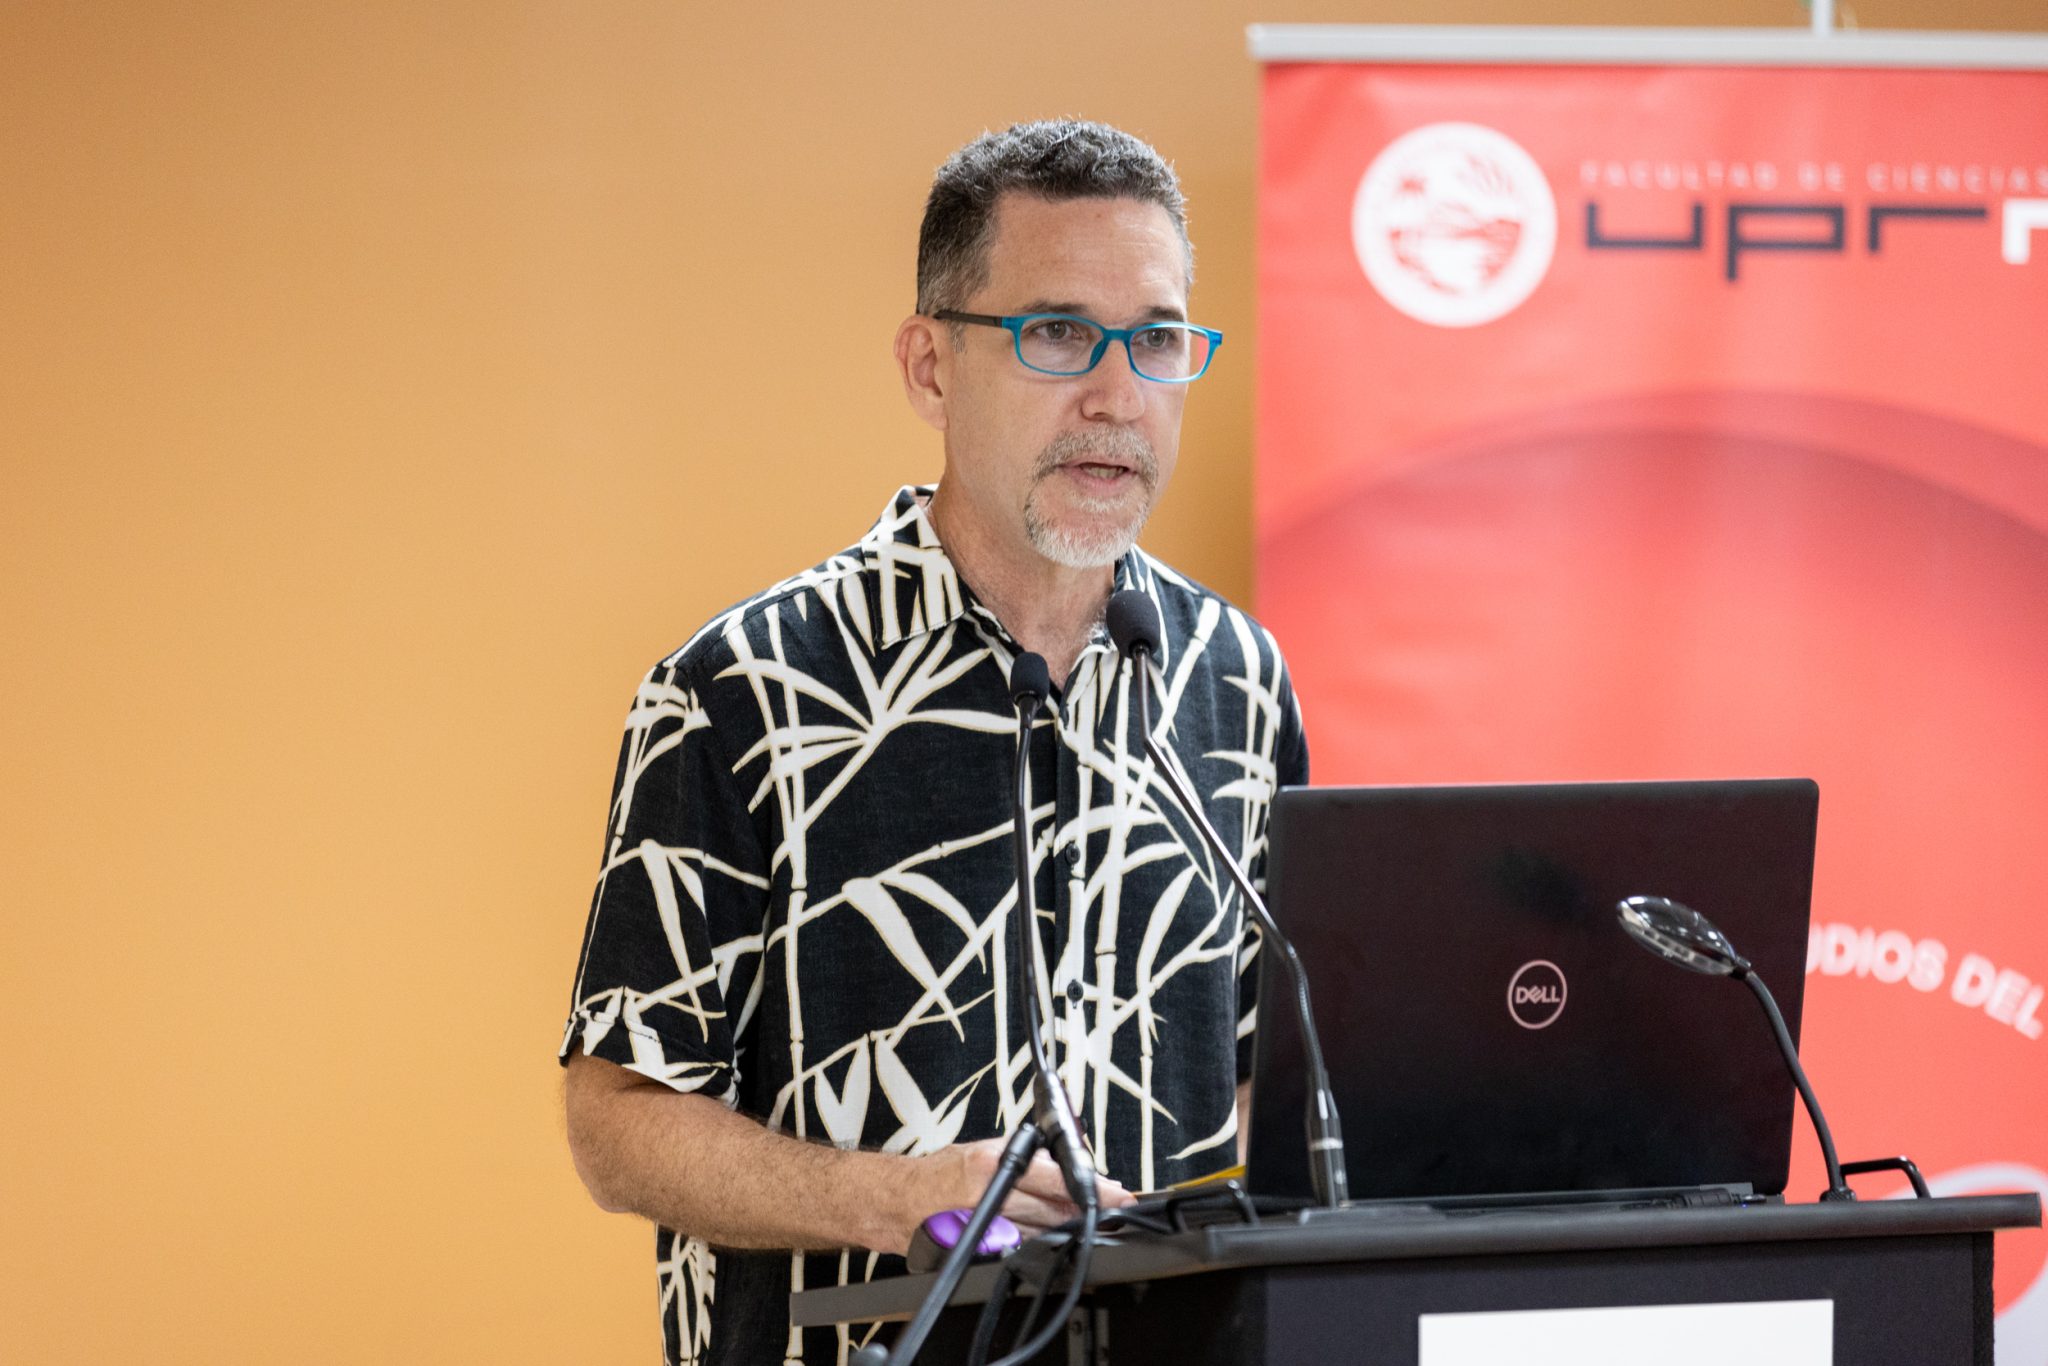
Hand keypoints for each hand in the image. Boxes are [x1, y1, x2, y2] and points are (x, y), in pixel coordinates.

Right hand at [913, 1137, 1134, 1248]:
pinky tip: (1051, 1234)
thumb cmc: (937, 1173)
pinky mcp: (983, 1250)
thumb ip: (1021, 1152)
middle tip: (1111, 1207)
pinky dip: (1042, 1240)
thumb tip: (1058, 1155)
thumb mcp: (980, 1148)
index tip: (1117, 1193)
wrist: (897, 1202)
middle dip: (1087, 1210)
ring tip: (1084, 1219)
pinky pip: (1024, 1247)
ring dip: (1068, 1226)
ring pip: (1045, 1232)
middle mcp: (991, 1198)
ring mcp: (987, 1229)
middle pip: (1056, 1211)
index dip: (1092, 1188)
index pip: (1056, 1179)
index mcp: (993, 1165)